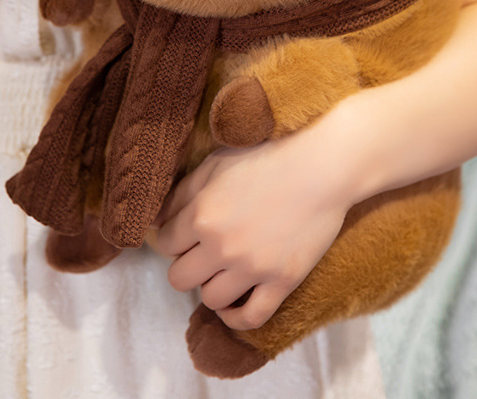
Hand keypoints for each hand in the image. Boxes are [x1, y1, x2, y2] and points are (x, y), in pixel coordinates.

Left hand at [152, 132, 353, 330]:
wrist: (321, 167)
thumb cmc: (267, 157)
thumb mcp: (216, 165)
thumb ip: (181, 193)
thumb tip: (154, 220)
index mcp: (202, 215)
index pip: (164, 244)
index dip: (171, 237)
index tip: (184, 233)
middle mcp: (221, 246)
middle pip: (179, 278)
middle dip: (186, 264)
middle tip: (202, 252)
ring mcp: (252, 268)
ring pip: (210, 299)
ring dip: (211, 285)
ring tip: (222, 270)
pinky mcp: (281, 282)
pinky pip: (250, 318)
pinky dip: (236, 316)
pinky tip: (234, 304)